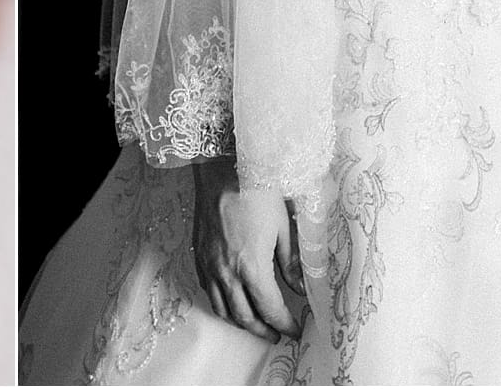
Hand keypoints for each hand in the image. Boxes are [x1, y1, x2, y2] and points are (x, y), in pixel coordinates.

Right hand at [189, 157, 303, 339]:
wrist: (221, 166)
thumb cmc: (254, 190)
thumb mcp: (282, 226)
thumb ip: (290, 263)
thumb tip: (300, 288)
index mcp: (252, 266)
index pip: (270, 309)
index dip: (286, 324)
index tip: (296, 329)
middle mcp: (227, 271)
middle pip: (245, 316)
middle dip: (263, 330)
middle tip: (278, 334)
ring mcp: (209, 264)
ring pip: (222, 308)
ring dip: (241, 322)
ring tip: (256, 324)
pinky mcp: (199, 254)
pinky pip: (208, 290)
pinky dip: (221, 303)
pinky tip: (232, 300)